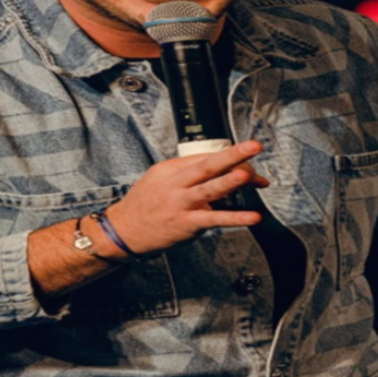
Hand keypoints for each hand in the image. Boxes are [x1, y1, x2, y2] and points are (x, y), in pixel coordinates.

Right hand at [102, 141, 266, 255]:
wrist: (124, 230)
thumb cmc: (147, 203)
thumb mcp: (160, 179)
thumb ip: (187, 174)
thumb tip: (221, 170)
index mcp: (171, 169)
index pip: (205, 157)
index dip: (230, 157)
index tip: (249, 159)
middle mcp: (175, 184)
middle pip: (207, 165)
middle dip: (232, 155)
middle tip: (253, 146)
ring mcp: (180, 204)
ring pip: (208, 189)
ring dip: (229, 181)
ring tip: (248, 176)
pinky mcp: (186, 224)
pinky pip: (213, 220)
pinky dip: (234, 218)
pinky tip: (251, 217)